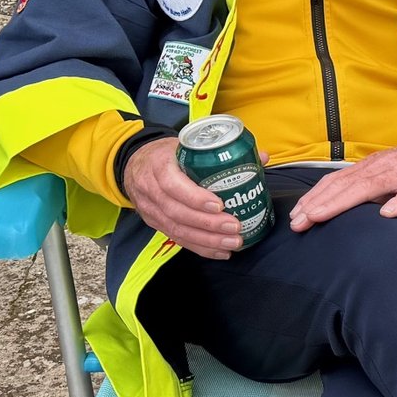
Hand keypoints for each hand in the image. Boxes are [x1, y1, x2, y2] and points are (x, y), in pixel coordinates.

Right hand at [123, 135, 243, 258]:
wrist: (134, 163)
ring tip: (232, 243)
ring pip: (177, 229)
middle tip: (235, 228)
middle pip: (177, 212)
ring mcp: (150, 209)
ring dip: (207, 240)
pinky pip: (177, 238)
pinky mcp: (154, 223)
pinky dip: (200, 248)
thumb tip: (261, 157)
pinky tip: (220, 252)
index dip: (195, 197)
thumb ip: (221, 151)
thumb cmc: (166, 154)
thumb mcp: (186, 144)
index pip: (173, 185)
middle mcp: (151, 189)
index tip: (220, 205)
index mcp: (159, 165)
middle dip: (208, 224)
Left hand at [289, 139, 396, 231]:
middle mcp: (379, 168)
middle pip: (344, 185)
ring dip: (340, 202)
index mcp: (369, 167)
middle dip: (317, 204)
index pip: (335, 181)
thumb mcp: (387, 175)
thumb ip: (369, 190)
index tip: (296, 214)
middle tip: (297, 223)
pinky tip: (387, 214)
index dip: (314, 197)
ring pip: (367, 188)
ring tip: (319, 216)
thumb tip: (349, 206)